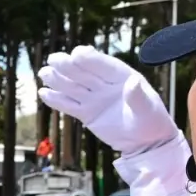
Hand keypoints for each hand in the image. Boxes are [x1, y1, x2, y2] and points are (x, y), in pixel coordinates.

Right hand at [37, 45, 179, 154]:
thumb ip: (139, 97)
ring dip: (58, 80)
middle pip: (84, 73)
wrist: (146, 142)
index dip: (91, 59)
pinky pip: (69, 105)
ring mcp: (95, 98)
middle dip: (68, 66)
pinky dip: (57, 100)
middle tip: (53, 59)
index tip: (77, 53)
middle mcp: (105, 85)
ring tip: (43, 73)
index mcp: (122, 77)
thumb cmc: (152, 123)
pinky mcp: (87, 113)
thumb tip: (133, 82)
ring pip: (73, 87)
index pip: (104, 65)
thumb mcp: (148, 110)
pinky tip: (43, 93)